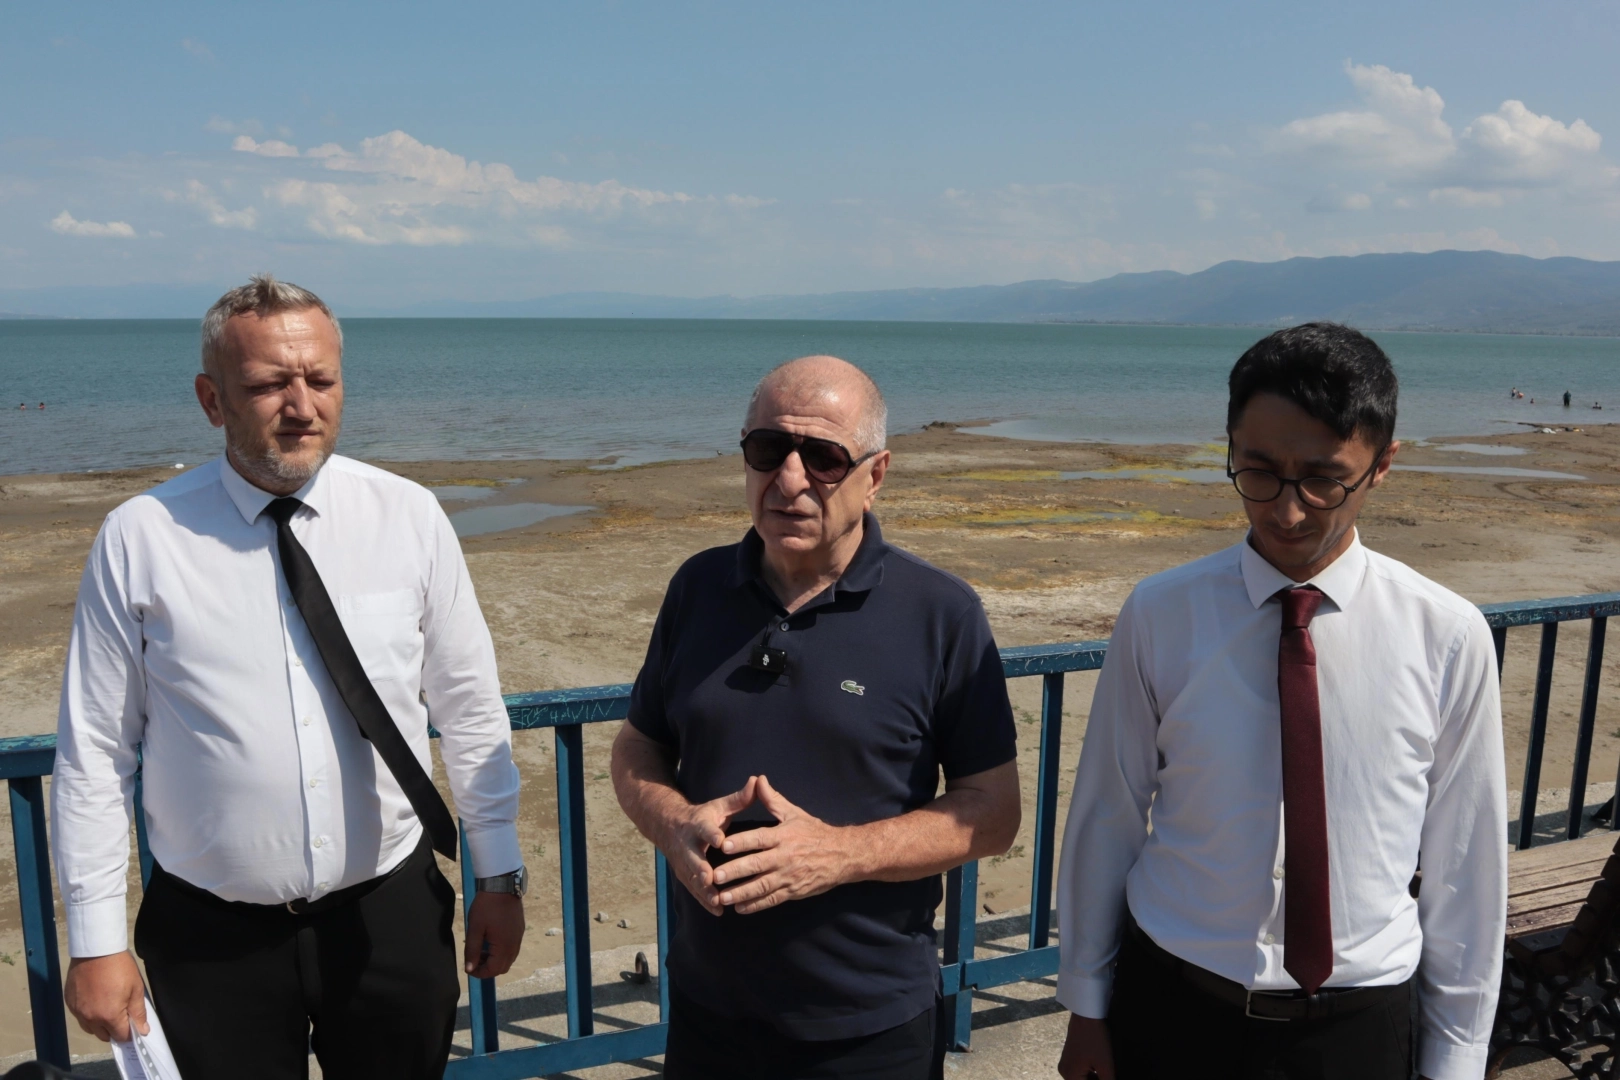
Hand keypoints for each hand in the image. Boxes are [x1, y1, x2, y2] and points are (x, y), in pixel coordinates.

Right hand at [64, 952, 147, 1042]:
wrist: (96, 949)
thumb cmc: (119, 967)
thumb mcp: (136, 988)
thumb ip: (138, 1013)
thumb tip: (142, 1031)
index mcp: (109, 1016)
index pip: (120, 1036)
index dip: (129, 1033)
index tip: (134, 1026)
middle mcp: (90, 1017)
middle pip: (103, 1036)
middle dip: (114, 1031)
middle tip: (122, 1017)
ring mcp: (77, 1011)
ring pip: (90, 1028)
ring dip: (100, 1025)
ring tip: (108, 1008)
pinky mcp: (69, 1002)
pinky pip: (80, 1016)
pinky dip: (88, 1014)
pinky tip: (95, 1001)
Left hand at [465, 891, 524, 978]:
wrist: (502, 885)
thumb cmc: (486, 906)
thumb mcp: (475, 928)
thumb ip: (472, 950)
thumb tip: (469, 969)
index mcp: (504, 946)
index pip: (493, 970)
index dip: (479, 973)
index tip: (468, 968)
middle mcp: (514, 945)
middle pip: (503, 968)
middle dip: (488, 968)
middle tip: (474, 960)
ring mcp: (519, 937)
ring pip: (509, 959)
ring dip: (495, 960)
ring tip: (481, 950)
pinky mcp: (520, 930)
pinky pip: (512, 949)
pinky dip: (501, 952)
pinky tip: (491, 941)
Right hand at [659, 775, 759, 915]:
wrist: (669, 827)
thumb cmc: (702, 817)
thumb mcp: (718, 806)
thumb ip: (739, 798)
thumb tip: (757, 781)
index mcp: (698, 825)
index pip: (705, 829)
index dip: (712, 834)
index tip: (720, 840)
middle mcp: (688, 845)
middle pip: (693, 858)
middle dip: (700, 868)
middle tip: (710, 878)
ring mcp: (684, 862)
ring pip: (692, 878)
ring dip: (703, 890)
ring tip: (717, 901)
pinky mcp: (684, 875)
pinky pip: (694, 890)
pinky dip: (705, 901)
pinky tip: (719, 910)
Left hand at [712, 775, 856, 914]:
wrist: (843, 855)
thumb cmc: (815, 832)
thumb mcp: (794, 813)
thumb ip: (773, 799)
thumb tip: (758, 780)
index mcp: (783, 836)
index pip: (758, 839)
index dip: (740, 842)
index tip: (722, 846)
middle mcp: (784, 857)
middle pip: (757, 865)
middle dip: (735, 871)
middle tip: (715, 876)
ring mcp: (789, 876)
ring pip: (761, 886)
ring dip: (741, 893)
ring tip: (722, 897)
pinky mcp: (793, 891)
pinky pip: (772, 900)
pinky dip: (756, 905)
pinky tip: (740, 908)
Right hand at [1057, 1014, 1113, 1079]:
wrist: (1087, 1013)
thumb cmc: (1096, 1039)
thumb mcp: (1105, 1065)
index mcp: (1070, 1076)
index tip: (1111, 1078)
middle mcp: (1064, 1072)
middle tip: (1112, 1076)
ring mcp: (1066, 1063)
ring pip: (1084, 1079)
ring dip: (1097, 1079)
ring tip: (1111, 1074)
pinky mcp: (1070, 1056)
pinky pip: (1082, 1071)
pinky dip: (1093, 1073)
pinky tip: (1105, 1069)